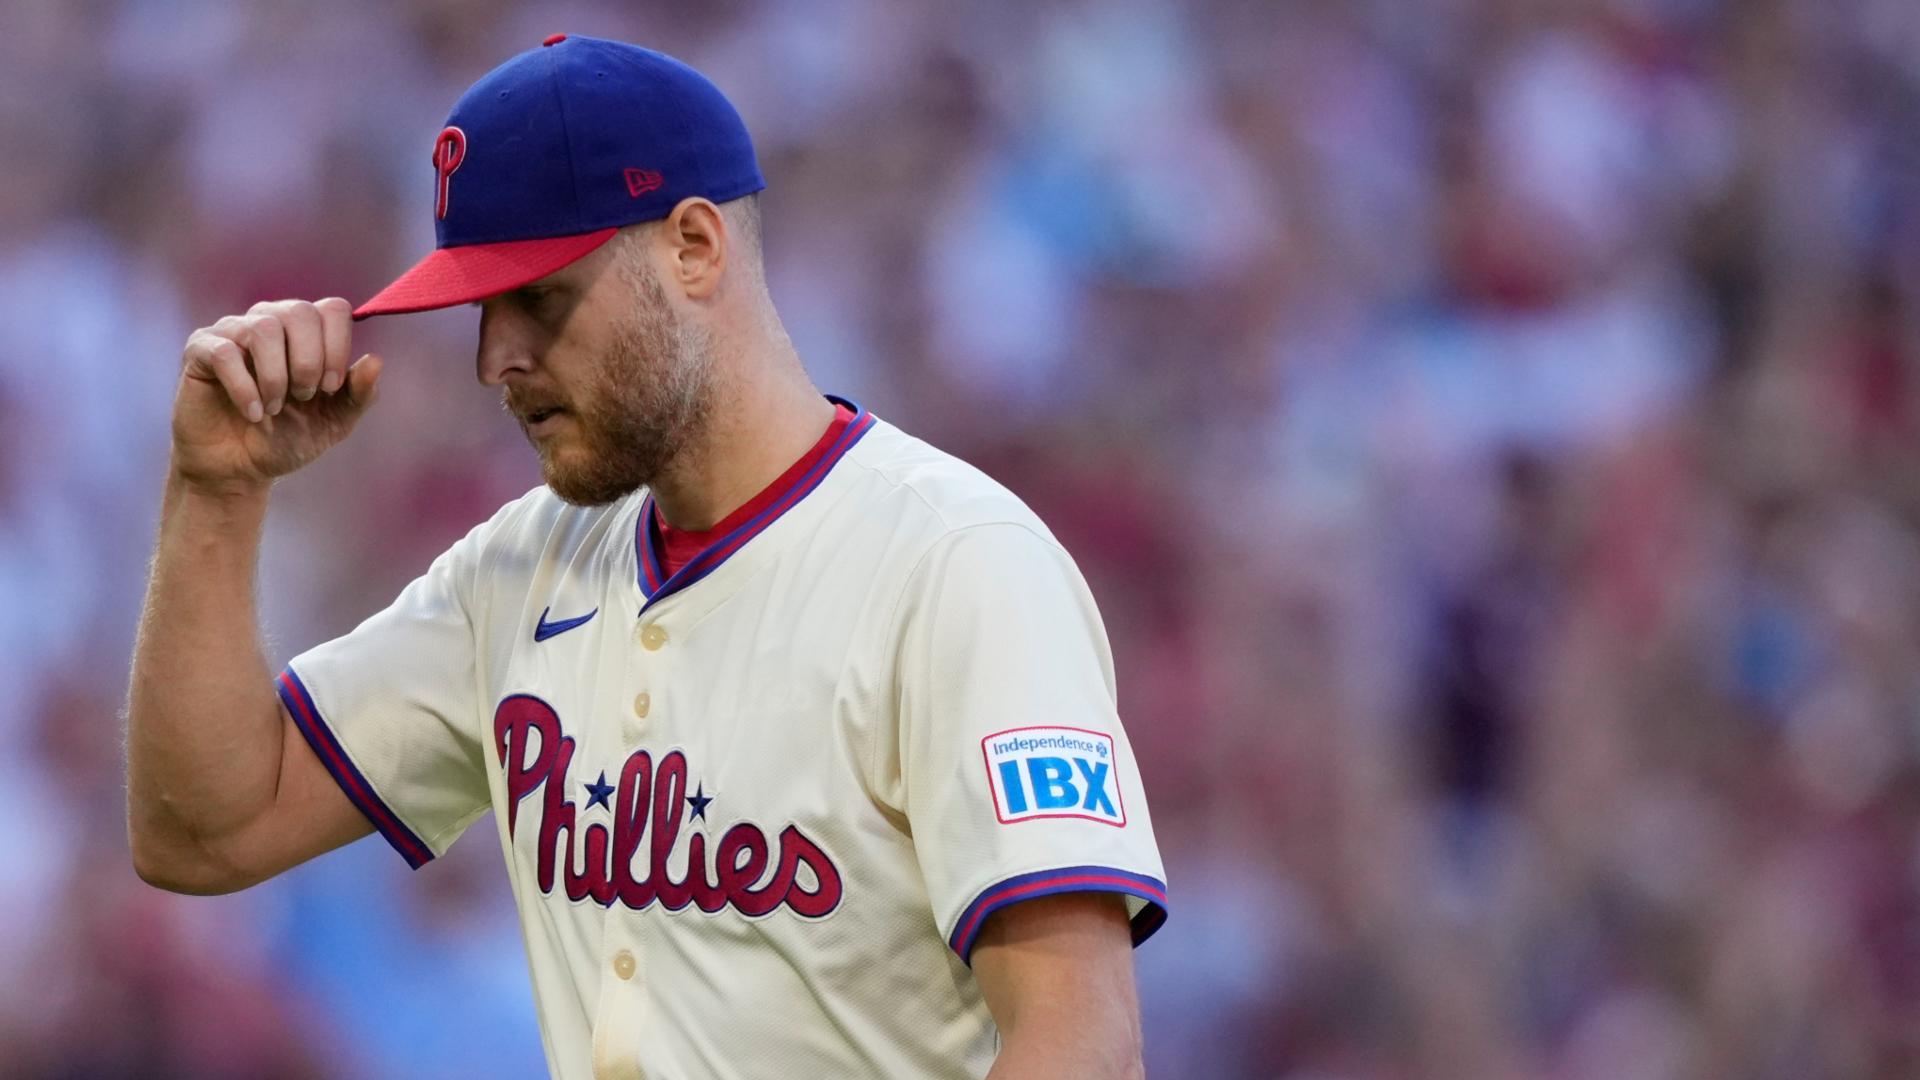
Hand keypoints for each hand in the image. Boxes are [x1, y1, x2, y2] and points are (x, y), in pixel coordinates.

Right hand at [172, 298, 383, 491]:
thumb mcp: (335, 421)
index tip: (331, 387)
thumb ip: (359, 393)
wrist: (239, 468)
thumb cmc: (287, 438)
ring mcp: (233, 331)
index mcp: (307, 332)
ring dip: (276, 375)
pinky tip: (252, 413)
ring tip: (275, 408)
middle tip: (304, 396)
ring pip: (263, 328)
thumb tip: (376, 361)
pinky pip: (224, 352)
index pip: (333, 308)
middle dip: (309, 361)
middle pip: (300, 311)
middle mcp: (270, 321)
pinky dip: (244, 387)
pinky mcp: (200, 350)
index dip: (338, 346)